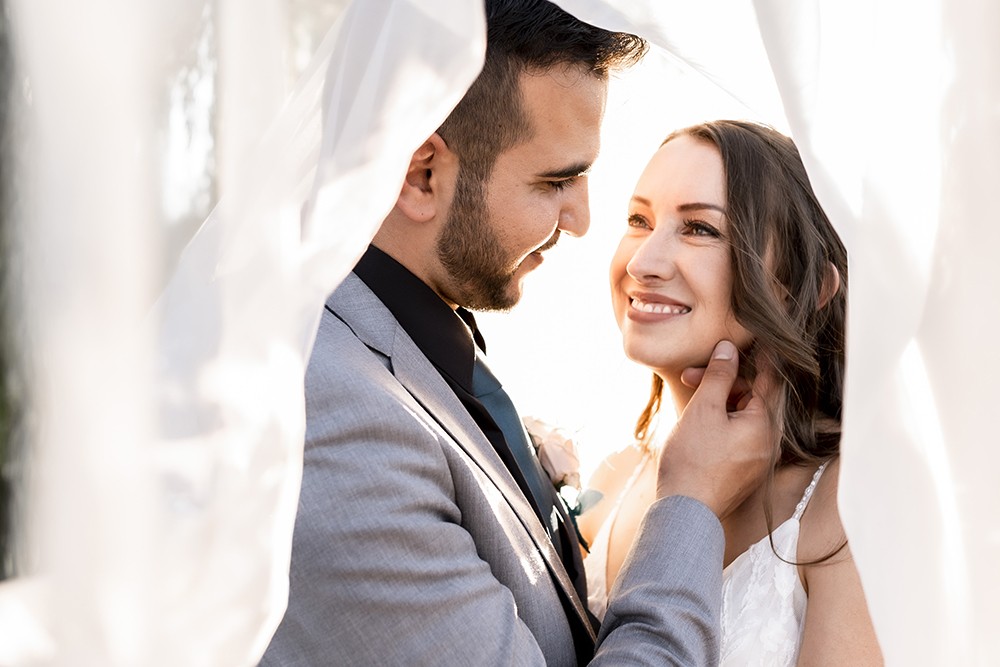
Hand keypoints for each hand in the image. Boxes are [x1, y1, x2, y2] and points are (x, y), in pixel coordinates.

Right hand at [656, 340, 776, 518]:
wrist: (685, 512)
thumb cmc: (693, 460)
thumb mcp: (704, 409)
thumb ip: (719, 376)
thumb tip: (730, 349)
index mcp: (765, 425)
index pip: (770, 380)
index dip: (759, 357)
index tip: (757, 339)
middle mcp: (769, 442)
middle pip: (752, 398)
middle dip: (722, 382)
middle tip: (690, 375)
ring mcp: (758, 459)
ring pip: (743, 417)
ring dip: (719, 401)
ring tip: (689, 398)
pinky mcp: (744, 471)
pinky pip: (738, 436)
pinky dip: (722, 422)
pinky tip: (698, 420)